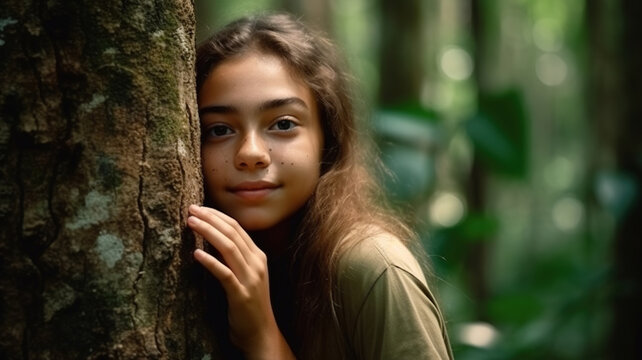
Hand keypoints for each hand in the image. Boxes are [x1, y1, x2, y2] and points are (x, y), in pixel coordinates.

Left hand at [187, 205, 294, 359]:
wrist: (261, 333)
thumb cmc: (248, 305)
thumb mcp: (245, 276)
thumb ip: (234, 258)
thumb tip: (212, 239)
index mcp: (258, 256)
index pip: (237, 228)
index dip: (217, 215)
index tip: (199, 208)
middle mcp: (257, 264)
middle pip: (232, 233)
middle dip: (211, 218)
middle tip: (191, 210)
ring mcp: (251, 279)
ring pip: (229, 248)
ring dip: (208, 232)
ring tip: (191, 223)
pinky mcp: (241, 295)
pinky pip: (224, 274)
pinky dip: (210, 262)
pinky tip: (196, 253)